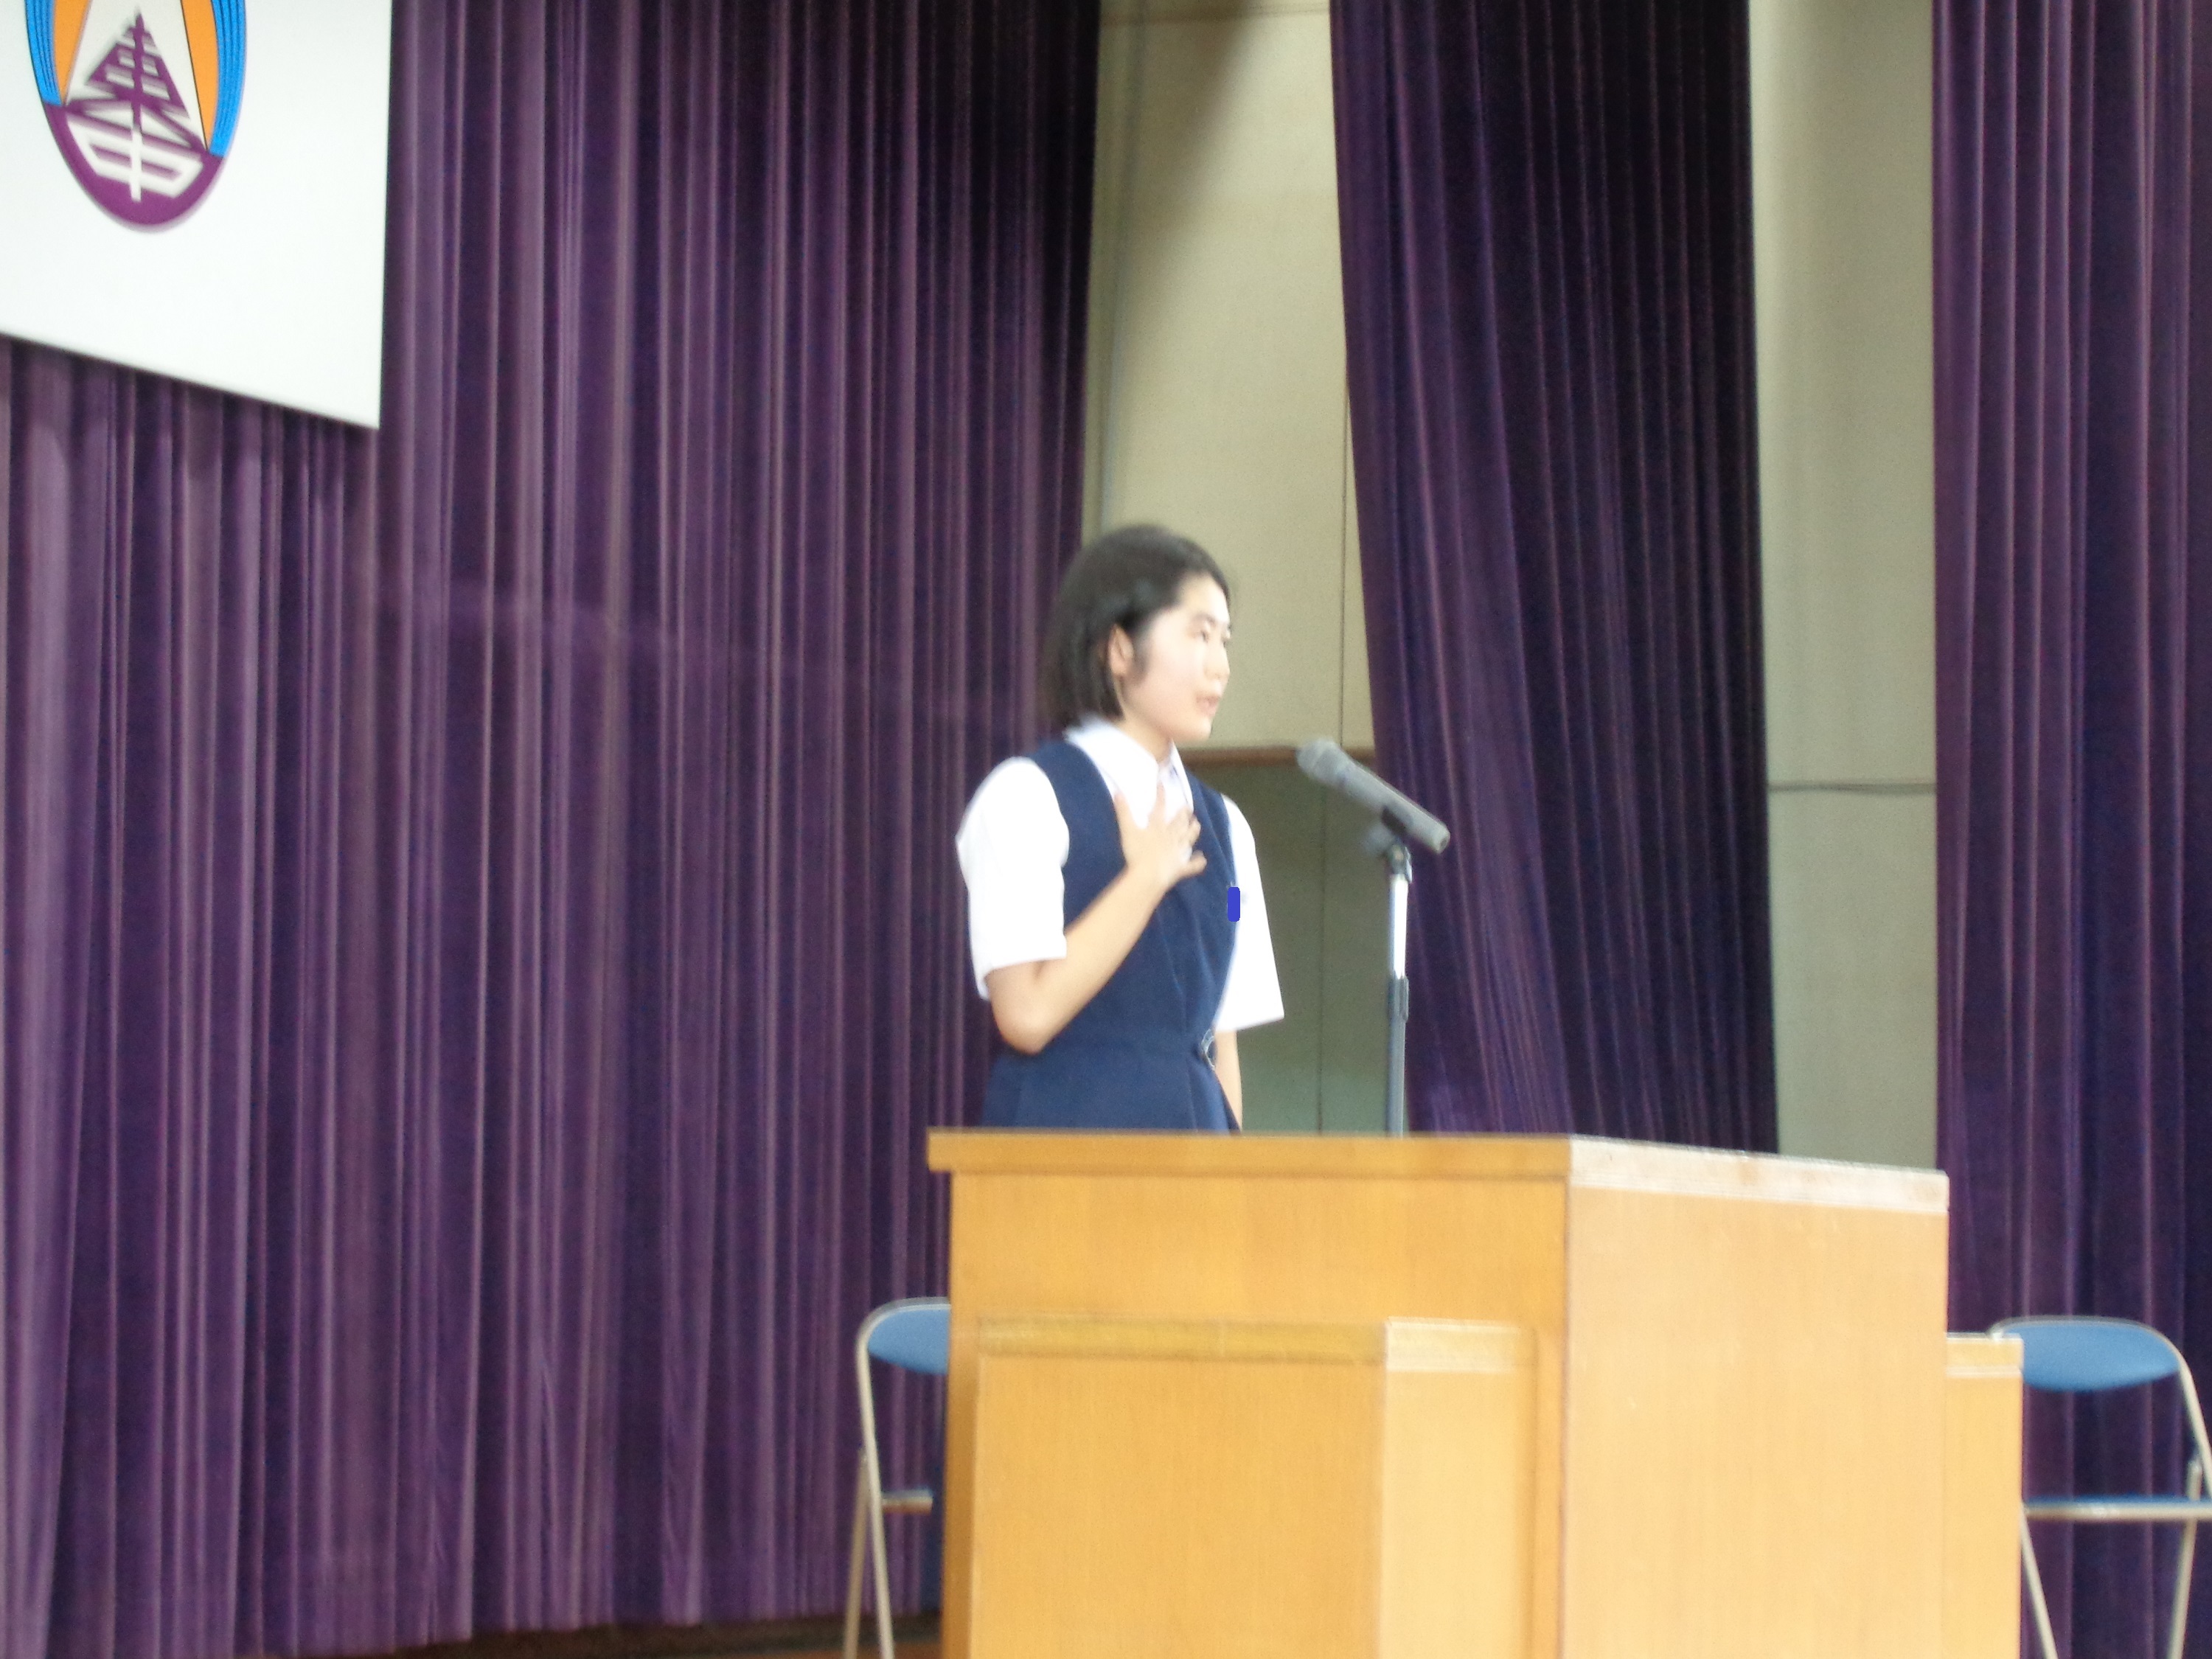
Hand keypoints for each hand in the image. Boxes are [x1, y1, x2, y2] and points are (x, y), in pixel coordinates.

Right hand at [1113, 781, 1206, 895]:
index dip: (1161, 796)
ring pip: (1188, 839)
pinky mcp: (1180, 867)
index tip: (1162, 785)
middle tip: (1188, 807)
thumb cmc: (1136, 852)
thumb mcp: (1127, 830)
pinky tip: (1203, 860)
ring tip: (1197, 825)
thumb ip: (1123, 812)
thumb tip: (1118, 792)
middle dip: (1183, 814)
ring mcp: (1177, 852)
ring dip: (1193, 831)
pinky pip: (1191, 865)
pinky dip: (1197, 863)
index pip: (1160, 807)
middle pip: (1179, 823)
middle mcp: (1171, 837)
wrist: (1149, 874)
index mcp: (1158, 827)